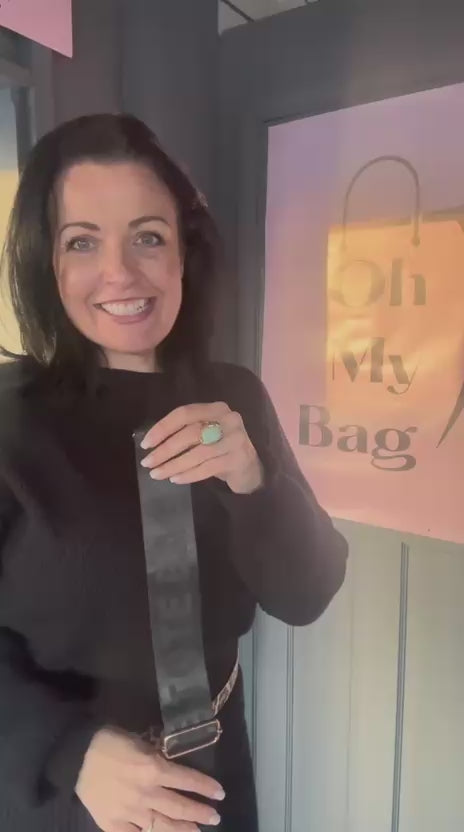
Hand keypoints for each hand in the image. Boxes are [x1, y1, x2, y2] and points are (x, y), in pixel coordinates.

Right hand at [76, 727, 223, 831]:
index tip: (220, 794)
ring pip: (163, 826)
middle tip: (215, 818)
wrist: (77, 756)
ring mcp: (131, 812)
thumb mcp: (140, 742)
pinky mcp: (114, 825)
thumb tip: (170, 769)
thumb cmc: (110, 741)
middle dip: (200, 813)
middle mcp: (147, 793)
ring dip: (183, 830)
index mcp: (154, 769)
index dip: (206, 788)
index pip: (188, 780)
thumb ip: (156, 758)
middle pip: (180, 807)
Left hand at [140, 402, 263, 494]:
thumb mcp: (205, 432)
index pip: (184, 413)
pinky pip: (207, 468)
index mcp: (216, 408)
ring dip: (173, 465)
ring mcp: (235, 439)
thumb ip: (185, 431)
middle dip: (165, 449)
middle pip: (190, 433)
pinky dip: (189, 474)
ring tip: (157, 474)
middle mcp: (228, 420)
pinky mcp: (238, 459)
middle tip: (148, 463)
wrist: (249, 467)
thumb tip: (152, 443)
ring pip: (197, 453)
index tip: (146, 443)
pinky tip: (175, 479)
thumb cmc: (220, 447)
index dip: (163, 427)